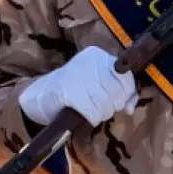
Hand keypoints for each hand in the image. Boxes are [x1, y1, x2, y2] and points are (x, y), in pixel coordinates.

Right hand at [19, 46, 137, 126]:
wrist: (41, 94)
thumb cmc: (74, 90)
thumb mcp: (99, 84)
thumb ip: (120, 93)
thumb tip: (131, 108)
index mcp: (97, 55)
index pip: (125, 75)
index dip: (127, 93)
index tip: (121, 103)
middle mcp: (88, 61)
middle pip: (116, 91)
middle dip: (114, 105)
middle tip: (104, 109)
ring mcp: (77, 75)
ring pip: (105, 103)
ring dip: (102, 114)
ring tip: (94, 112)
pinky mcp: (68, 91)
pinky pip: (92, 111)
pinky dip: (92, 118)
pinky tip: (87, 116)